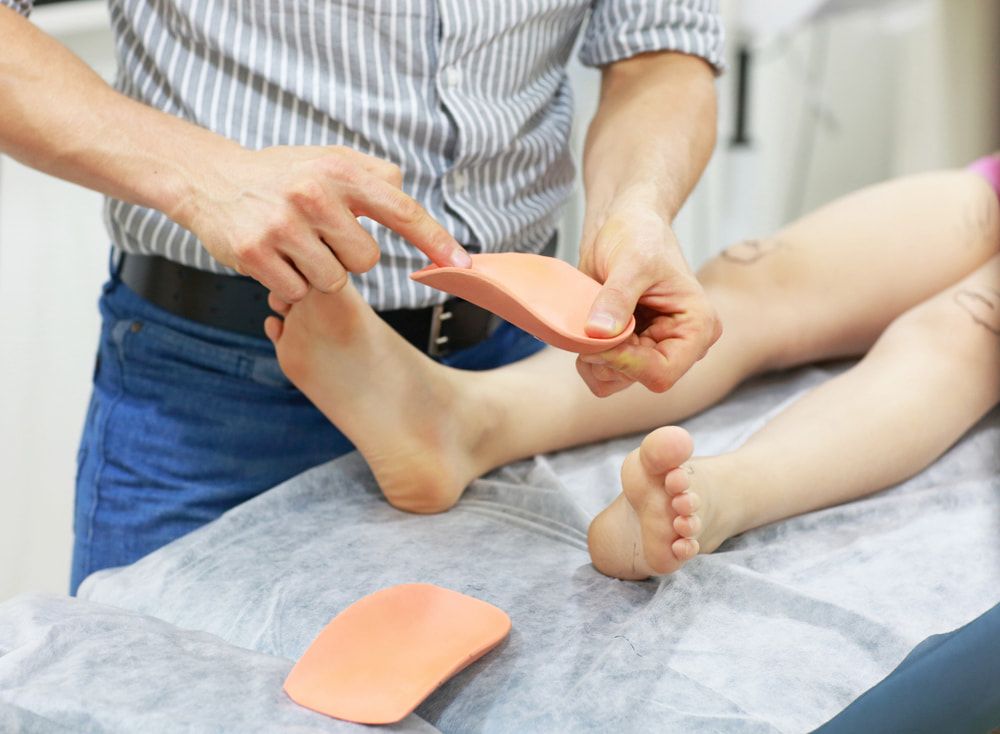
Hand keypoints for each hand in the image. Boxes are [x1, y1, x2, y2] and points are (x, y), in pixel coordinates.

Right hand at [172, 145, 469, 301]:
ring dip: (319, 272)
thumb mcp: (328, 160)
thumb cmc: (281, 175)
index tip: (461, 264)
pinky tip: (275, 258)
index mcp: (339, 171)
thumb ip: (373, 175)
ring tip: (295, 246)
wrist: (210, 179)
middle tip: (320, 236)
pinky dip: (290, 284)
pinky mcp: (254, 253)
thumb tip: (408, 195)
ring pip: (333, 281)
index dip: (434, 239)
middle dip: (348, 257)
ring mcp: (282, 225)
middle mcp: (313, 195)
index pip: (401, 209)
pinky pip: (297, 292)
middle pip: (366, 260)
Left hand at [576, 206, 721, 396]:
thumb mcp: (632, 260)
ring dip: (594, 359)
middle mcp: (679, 346)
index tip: (598, 336)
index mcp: (697, 327)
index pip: (663, 372)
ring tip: (589, 319)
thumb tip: (599, 333)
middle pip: (637, 379)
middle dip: (607, 357)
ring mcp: (652, 350)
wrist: (623, 225)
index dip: (626, 362)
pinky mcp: (629, 350)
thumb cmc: (640, 235)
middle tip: (588, 322)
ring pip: (617, 381)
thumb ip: (617, 298)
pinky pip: (604, 374)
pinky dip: (589, 358)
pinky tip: (586, 330)